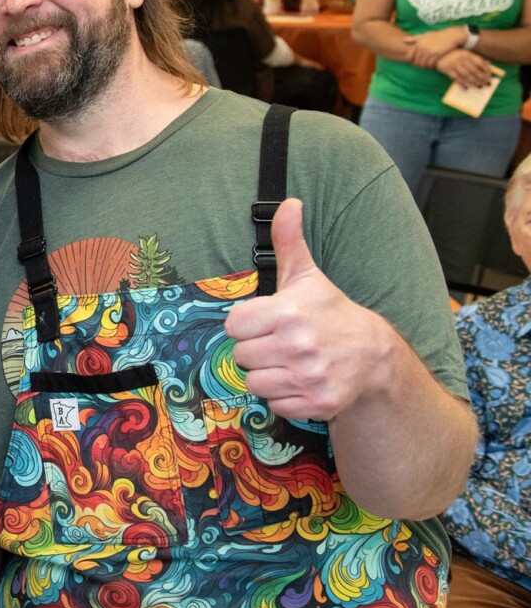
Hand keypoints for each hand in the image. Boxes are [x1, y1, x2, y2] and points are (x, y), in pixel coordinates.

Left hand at [226, 199, 399, 422]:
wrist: (374, 354)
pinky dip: (284, 396)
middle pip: (241, 356)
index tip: (268, 321)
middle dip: (257, 350)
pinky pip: (274, 404)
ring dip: (267, 375)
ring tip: (289, 361)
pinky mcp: (318, 403)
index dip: (247, 324)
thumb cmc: (330, 312)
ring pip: (254, 383)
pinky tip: (301, 380)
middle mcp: (299, 346)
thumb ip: (289, 241)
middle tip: (281, 342)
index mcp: (288, 312)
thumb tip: (289, 203)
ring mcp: (310, 377)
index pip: (233, 325)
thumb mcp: (307, 276)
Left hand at [404, 25, 466, 67]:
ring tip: (428, 66)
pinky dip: (431, 66)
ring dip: (425, 67)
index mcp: (418, 43)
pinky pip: (431, 64)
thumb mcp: (425, 35)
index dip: (412, 61)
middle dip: (419, 65)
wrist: (452, 35)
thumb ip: (414, 38)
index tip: (417, 63)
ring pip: (423, 64)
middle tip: (424, 66)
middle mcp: (422, 47)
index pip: (410, 57)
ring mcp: (429, 51)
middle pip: (416, 62)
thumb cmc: (438, 35)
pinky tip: (434, 66)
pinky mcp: (437, 54)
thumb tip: (403, 40)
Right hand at [436, 48, 494, 89]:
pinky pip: (456, 78)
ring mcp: (454, 64)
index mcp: (468, 54)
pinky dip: (462, 84)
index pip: (480, 63)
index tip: (490, 76)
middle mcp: (462, 59)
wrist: (438, 53)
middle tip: (486, 84)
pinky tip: (466, 88)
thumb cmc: (455, 54)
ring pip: (466, 75)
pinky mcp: (447, 69)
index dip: (486, 70)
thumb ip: (475, 58)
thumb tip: (487, 64)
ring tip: (478, 86)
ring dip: (473, 82)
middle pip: (474, 71)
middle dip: (481, 78)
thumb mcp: (465, 53)